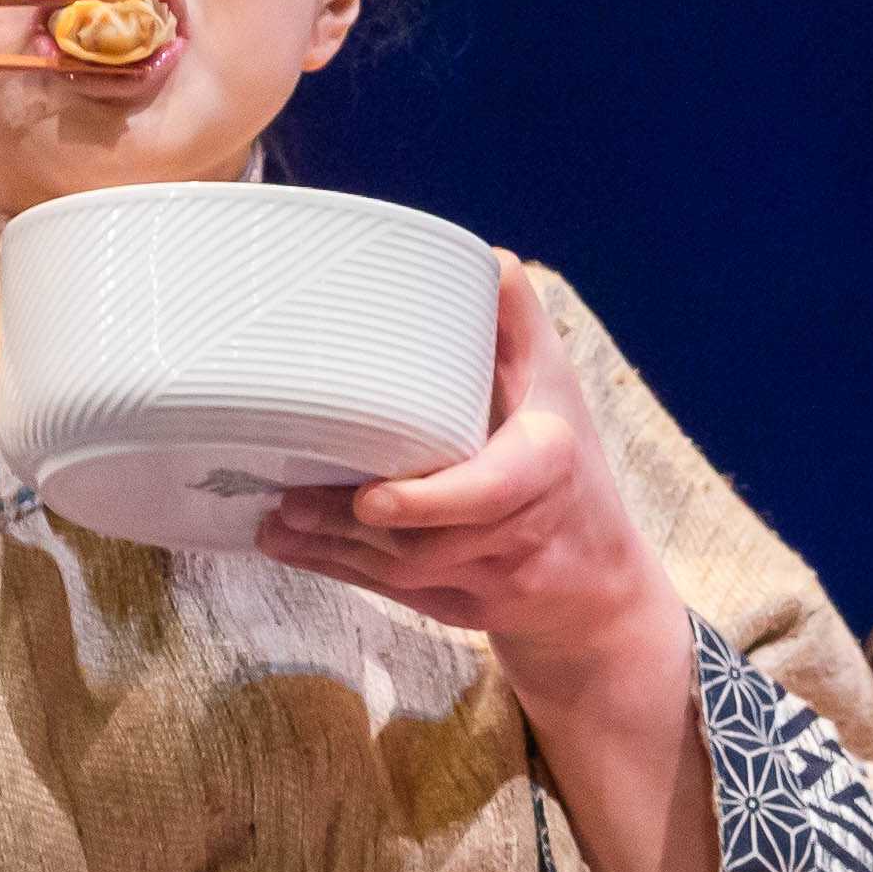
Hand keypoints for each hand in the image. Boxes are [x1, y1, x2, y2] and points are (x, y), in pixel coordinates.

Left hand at [260, 264, 686, 718]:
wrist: (597, 584)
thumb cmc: (570, 467)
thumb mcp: (560, 391)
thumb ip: (521, 328)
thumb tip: (489, 261)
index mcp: (546, 468)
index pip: (490, 493)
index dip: (429, 501)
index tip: (373, 499)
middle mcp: (520, 532)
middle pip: (426, 541)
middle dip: (352, 529)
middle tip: (287, 502)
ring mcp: (489, 580)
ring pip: (402, 573)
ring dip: (332, 550)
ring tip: (275, 521)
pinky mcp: (460, 610)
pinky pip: (394, 594)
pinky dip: (338, 572)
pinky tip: (289, 546)